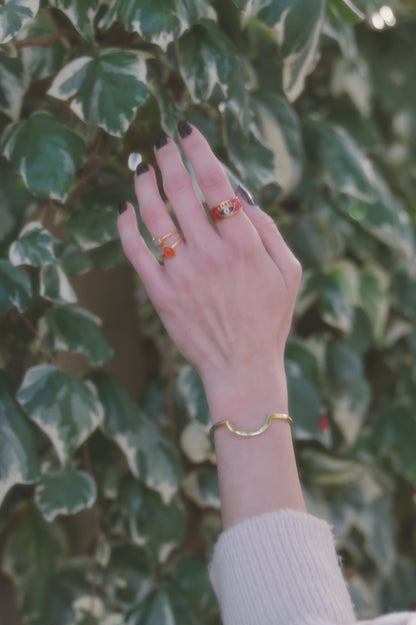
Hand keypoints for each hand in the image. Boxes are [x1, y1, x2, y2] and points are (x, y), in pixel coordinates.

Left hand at [117, 122, 301, 399]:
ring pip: (154, 216)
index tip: (186, 130)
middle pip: (180, 191)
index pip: (216, 183)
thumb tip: (241, 196)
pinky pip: (136, 252)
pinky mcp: (161, 293)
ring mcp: (182, 273)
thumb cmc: (269, 319)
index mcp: (244, 244)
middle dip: (167, 158)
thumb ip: (267, 230)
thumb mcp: (288, 272)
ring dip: (144, 185)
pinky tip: (125, 210)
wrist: (242, 366)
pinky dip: (126, 226)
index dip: (198, 150)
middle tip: (160, 142)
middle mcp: (211, 253)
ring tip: (141, 169)